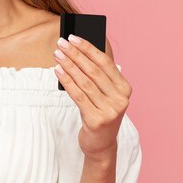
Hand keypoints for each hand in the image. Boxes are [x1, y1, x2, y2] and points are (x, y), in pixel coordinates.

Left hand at [53, 35, 131, 164]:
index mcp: (125, 88)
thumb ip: (97, 77)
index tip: (73, 37)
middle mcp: (120, 99)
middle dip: (75, 54)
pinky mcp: (96, 120)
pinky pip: (78, 96)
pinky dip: (66, 81)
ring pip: (84, 82)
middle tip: (61, 43)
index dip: (88, 48)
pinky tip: (58, 71)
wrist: (101, 145)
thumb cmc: (100, 114)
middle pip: (93, 71)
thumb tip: (76, 52)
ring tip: (57, 55)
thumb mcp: (104, 95)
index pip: (105, 62)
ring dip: (68, 65)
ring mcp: (110, 110)